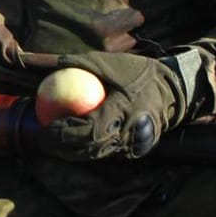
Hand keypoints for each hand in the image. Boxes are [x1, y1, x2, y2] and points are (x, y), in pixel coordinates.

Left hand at [39, 50, 188, 160]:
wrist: (173, 89)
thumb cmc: (136, 72)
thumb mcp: (107, 62)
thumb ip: (75, 63)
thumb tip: (42, 62)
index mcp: (123, 109)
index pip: (89, 129)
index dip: (65, 133)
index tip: (46, 128)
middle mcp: (129, 131)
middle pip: (90, 147)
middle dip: (63, 148)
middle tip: (44, 139)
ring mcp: (134, 143)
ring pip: (97, 154)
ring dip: (74, 152)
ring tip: (53, 144)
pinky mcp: (136, 150)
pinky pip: (107, 151)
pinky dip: (89, 149)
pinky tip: (72, 144)